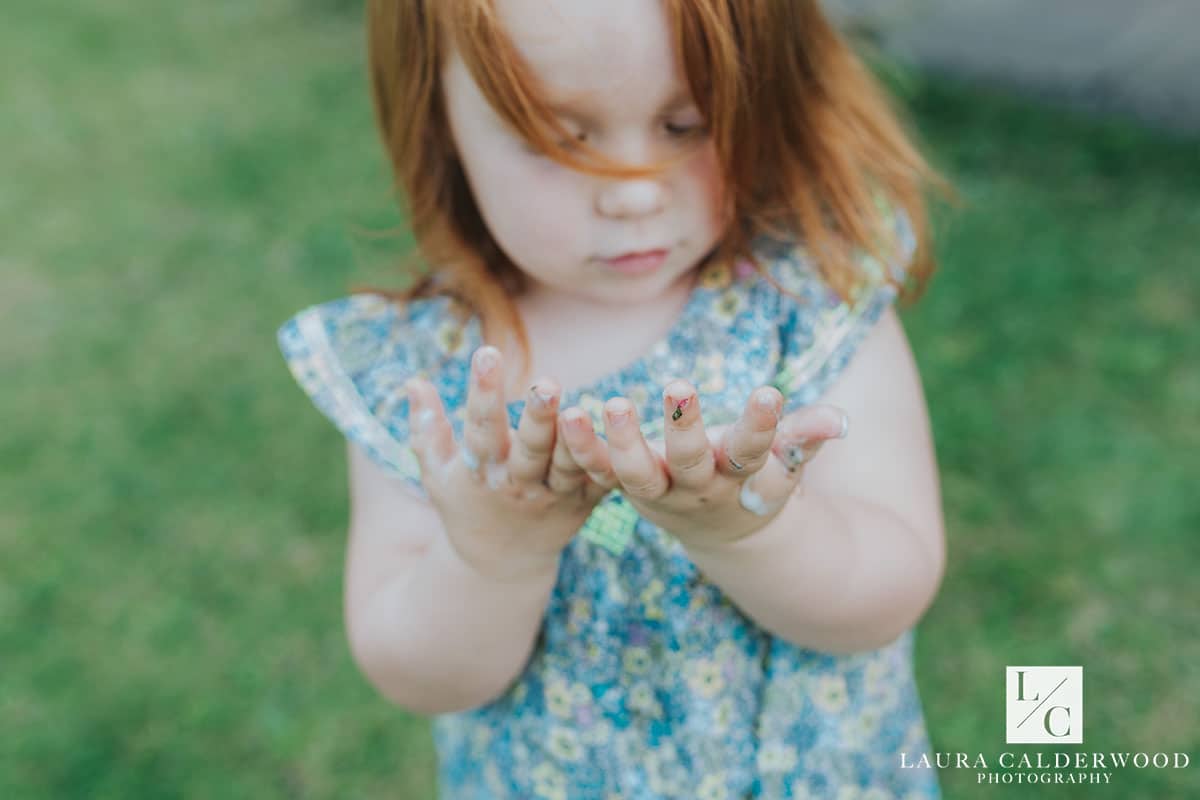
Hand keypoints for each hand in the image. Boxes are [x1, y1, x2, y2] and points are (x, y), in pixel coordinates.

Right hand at [404, 345, 616, 582]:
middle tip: (548, 383)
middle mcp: (518, 484)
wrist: (502, 564)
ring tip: (582, 404)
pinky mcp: (585, 501)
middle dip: (537, 416)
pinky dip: (608, 458)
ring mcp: (554, 495)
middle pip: (530, 449)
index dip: (483, 392)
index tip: (486, 352)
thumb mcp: (437, 474)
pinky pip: (600, 479)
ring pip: (567, 464)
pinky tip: (618, 426)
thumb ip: (426, 430)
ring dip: (576, 436)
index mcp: (481, 473)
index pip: (480, 429)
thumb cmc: (466, 505)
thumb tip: (413, 381)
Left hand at [557, 379, 848, 550]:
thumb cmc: (757, 476)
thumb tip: (842, 421)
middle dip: (685, 427)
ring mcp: (661, 494)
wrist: (724, 529)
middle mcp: (701, 490)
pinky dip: (583, 449)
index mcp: (744, 478)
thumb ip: (806, 437)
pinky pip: (600, 472)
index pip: (757, 450)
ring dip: (623, 441)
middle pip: (692, 462)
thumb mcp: (783, 461)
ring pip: (639, 475)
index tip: (769, 392)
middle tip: (678, 385)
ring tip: (613, 402)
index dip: (765, 426)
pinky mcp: (628, 490)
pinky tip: (568, 415)